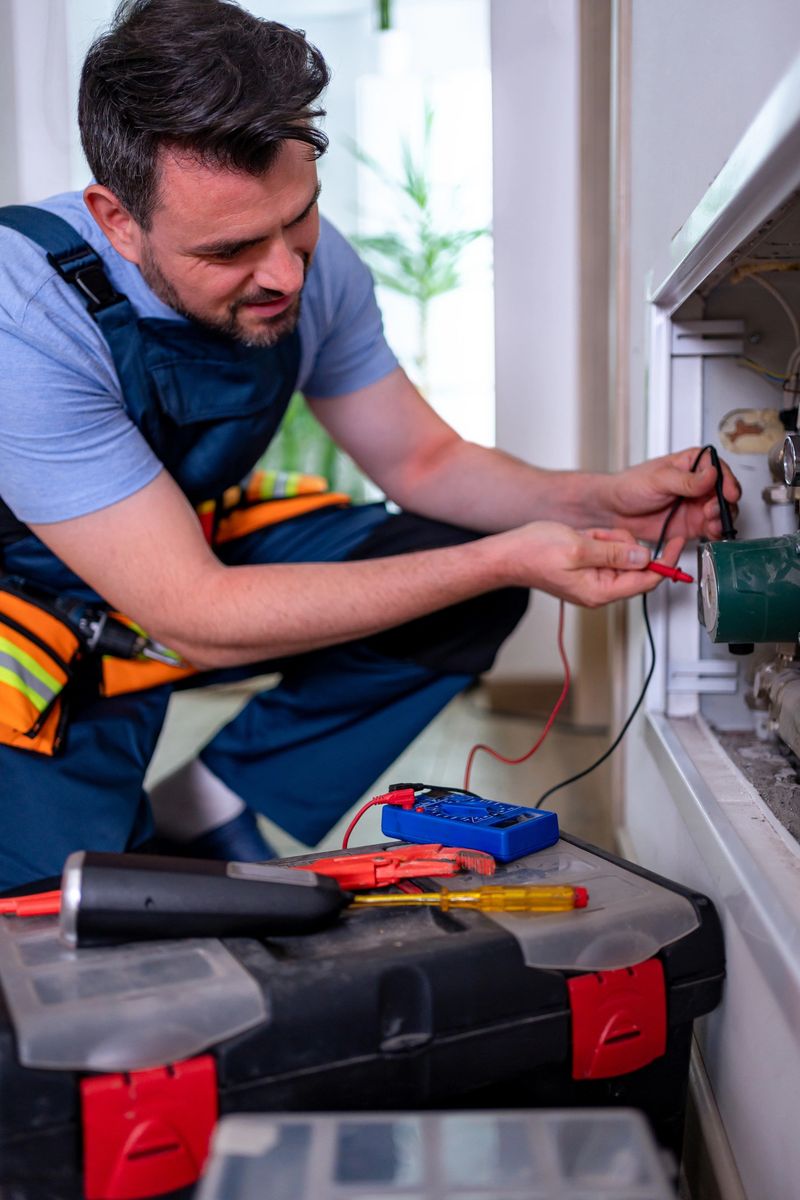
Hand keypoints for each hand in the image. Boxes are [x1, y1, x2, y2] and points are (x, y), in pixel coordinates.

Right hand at [497, 522, 684, 607]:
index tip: (676, 542)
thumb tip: (644, 556)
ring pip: (620, 553)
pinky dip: (596, 539)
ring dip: (606, 539)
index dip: (665, 561)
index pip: (647, 580)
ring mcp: (592, 580)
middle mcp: (599, 590)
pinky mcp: (586, 569)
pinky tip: (579, 538)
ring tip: (583, 537)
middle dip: (621, 543)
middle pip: (634, 563)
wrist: (507, 554)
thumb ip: (615, 553)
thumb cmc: (534, 554)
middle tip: (596, 537)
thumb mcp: (580, 547)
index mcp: (601, 591)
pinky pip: (605, 550)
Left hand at [605, 447, 740, 543]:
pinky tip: (711, 532)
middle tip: (711, 510)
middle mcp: (699, 484)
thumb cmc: (630, 486)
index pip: (719, 468)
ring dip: (722, 518)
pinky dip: (715, 532)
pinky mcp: (693, 525)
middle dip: (724, 503)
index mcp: (692, 464)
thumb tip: (712, 474)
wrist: (613, 511)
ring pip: (722, 512)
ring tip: (710, 522)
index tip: (728, 493)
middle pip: (725, 492)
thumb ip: (686, 480)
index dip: (727, 481)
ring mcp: (697, 505)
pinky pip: (711, 529)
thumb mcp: (658, 479)